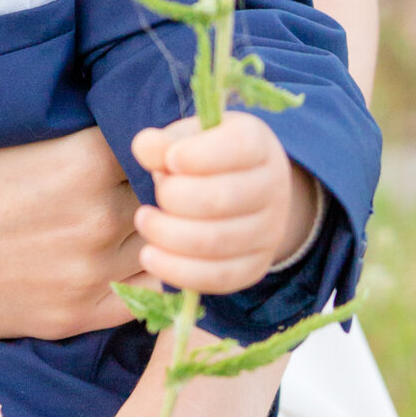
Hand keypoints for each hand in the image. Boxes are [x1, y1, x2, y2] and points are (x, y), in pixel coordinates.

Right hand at [0, 126, 144, 341]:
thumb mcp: (0, 133)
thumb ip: (67, 132)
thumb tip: (114, 123)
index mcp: (81, 158)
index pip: (156, 143)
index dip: (153, 139)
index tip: (142, 137)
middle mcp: (98, 216)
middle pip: (166, 195)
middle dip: (157, 185)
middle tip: (134, 175)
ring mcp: (89, 272)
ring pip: (162, 246)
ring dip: (154, 231)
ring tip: (125, 216)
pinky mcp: (72, 316)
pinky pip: (143, 300)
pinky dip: (145, 277)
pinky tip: (125, 259)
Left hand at [131, 113, 316, 295]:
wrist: (241, 193)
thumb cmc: (204, 158)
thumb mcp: (188, 139)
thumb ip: (165, 142)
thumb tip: (144, 146)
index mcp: (257, 144)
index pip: (239, 147)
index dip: (197, 156)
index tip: (169, 160)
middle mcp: (272, 187)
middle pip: (222, 199)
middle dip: (174, 199)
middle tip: (151, 194)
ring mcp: (268, 231)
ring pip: (217, 242)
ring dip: (169, 235)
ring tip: (143, 221)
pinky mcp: (254, 266)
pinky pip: (218, 277)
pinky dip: (178, 270)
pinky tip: (151, 256)